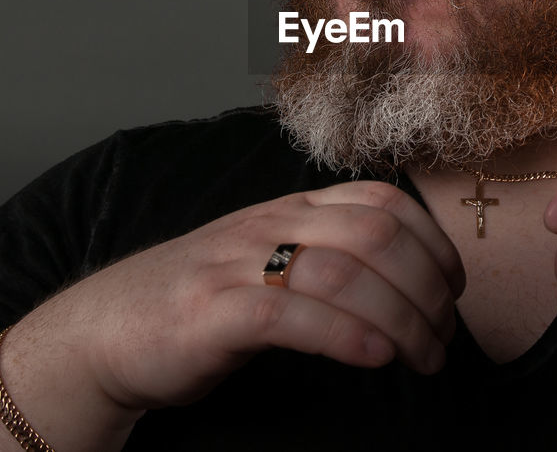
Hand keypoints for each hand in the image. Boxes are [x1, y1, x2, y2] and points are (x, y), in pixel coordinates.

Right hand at [17, 181, 464, 412]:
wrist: (102, 331)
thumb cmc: (200, 303)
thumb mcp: (270, 261)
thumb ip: (328, 257)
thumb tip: (408, 284)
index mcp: (290, 209)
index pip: (383, 200)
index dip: (433, 241)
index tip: (454, 289)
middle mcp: (270, 226)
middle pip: (375, 233)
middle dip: (426, 285)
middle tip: (443, 336)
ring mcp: (238, 265)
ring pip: (342, 272)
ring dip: (400, 317)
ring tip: (421, 357)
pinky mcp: (211, 313)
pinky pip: (290, 314)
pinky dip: (344, 334)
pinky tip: (375, 356)